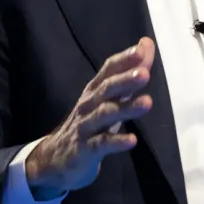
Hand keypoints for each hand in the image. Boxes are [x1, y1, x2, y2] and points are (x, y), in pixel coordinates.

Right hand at [26, 37, 155, 199]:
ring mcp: (86, 127)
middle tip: (145, 74)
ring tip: (147, 103)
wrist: (56, 159)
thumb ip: (129, 72)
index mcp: (95, 90)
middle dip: (125, 80)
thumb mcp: (109, 97)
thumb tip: (146, 44)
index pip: (108, 70)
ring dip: (126, 108)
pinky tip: (132, 140)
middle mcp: (89, 104)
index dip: (124, 60)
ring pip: (105, 114)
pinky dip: (116, 141)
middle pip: (106, 89)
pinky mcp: (85, 150)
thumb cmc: (89, 123)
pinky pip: (101, 144)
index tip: (141, 49)